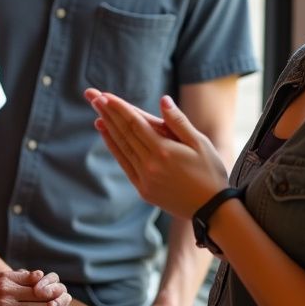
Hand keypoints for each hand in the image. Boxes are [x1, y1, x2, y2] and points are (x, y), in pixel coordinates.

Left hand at [85, 90, 228, 218]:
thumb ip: (178, 122)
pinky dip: (115, 148)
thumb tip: (162, 100)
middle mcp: (150, 165)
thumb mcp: (200, 143)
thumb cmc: (210, 173)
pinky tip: (107, 136)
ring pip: (122, 148)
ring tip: (97, 113)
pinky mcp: (143, 189)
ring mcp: (145, 179)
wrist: (212, 210)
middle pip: (124, 133)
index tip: (104, 95)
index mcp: (164, 151)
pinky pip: (124, 164)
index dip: (118, 108)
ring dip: (108, 129)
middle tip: (92, 96)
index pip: (135, 123)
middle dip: (107, 113)